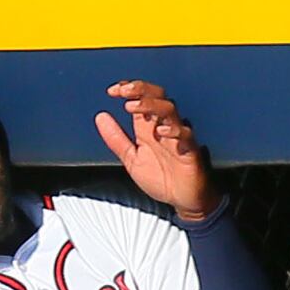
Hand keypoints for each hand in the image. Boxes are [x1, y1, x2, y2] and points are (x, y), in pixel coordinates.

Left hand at [95, 79, 216, 218]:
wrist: (183, 200)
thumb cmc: (162, 178)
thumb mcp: (131, 159)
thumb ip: (116, 139)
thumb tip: (100, 117)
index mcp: (148, 127)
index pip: (140, 98)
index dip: (128, 89)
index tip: (112, 90)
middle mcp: (162, 127)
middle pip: (156, 96)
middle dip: (140, 89)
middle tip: (124, 91)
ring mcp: (177, 137)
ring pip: (169, 110)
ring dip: (151, 105)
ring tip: (132, 107)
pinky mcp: (189, 150)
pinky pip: (185, 135)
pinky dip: (174, 130)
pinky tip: (160, 131)